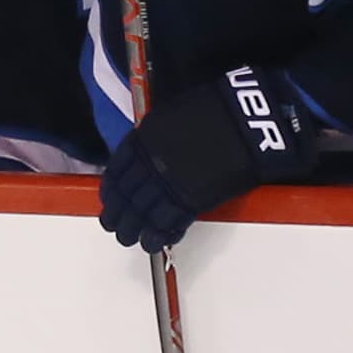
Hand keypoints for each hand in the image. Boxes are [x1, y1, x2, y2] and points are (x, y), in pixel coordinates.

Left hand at [98, 66, 318, 252]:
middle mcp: (149, 165)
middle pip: (125, 198)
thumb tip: (144, 155)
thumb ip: (151, 139)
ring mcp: (168, 185)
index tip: (109, 201)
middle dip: (118, 216)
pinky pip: (167, 223)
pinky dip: (159, 235)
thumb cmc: (212, 110)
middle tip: (116, 227)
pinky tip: (155, 241)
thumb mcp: (168, 117)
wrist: (243, 121)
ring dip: (134, 230)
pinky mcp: (190, 201)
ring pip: (141, 215)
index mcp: (141, 142)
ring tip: (132, 239)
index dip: (111, 192)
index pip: (115, 174)